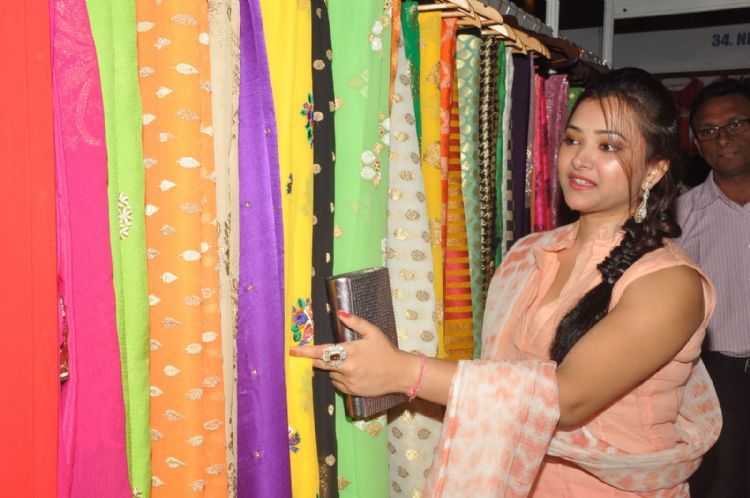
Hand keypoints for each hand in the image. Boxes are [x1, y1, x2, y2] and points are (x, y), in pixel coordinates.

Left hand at [290, 311, 417, 396]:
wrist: (400, 373)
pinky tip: (353, 373)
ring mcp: (349, 382)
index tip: (292, 350)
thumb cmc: (386, 350)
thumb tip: (339, 314)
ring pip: (331, 374)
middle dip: (316, 360)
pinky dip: (340, 378)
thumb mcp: (373, 332)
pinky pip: (338, 384)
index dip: (306, 351)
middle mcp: (347, 369)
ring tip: (350, 362)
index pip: (322, 352)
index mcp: (350, 352)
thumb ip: (355, 322)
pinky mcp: (352, 392)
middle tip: (315, 356)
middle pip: (322, 365)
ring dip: (333, 368)